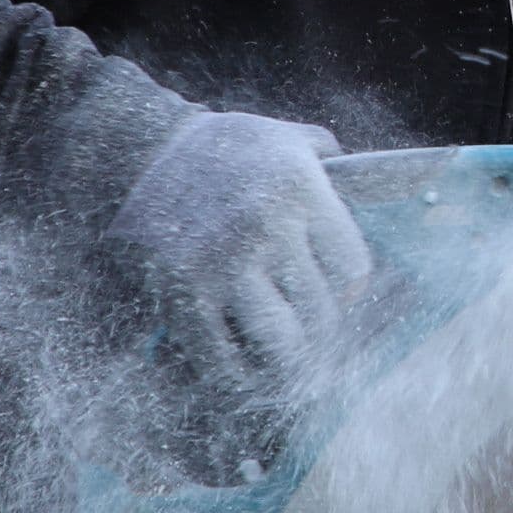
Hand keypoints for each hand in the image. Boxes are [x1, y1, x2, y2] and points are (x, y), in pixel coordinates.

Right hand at [100, 111, 372, 399]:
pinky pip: (222, 357)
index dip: (347, 286)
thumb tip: (375, 177)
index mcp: (300, 189)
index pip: (353, 268)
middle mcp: (266, 227)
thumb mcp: (282, 137)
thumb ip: (327, 158)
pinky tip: (241, 374)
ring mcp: (222, 263)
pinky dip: (237, 376)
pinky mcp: (180, 292)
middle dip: (318, 328)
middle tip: (308, 333)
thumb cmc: (220, 146)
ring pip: (281, 342)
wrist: (137, 151)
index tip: (336, 292)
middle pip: (320, 311)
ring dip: (285, 359)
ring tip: (283, 361)